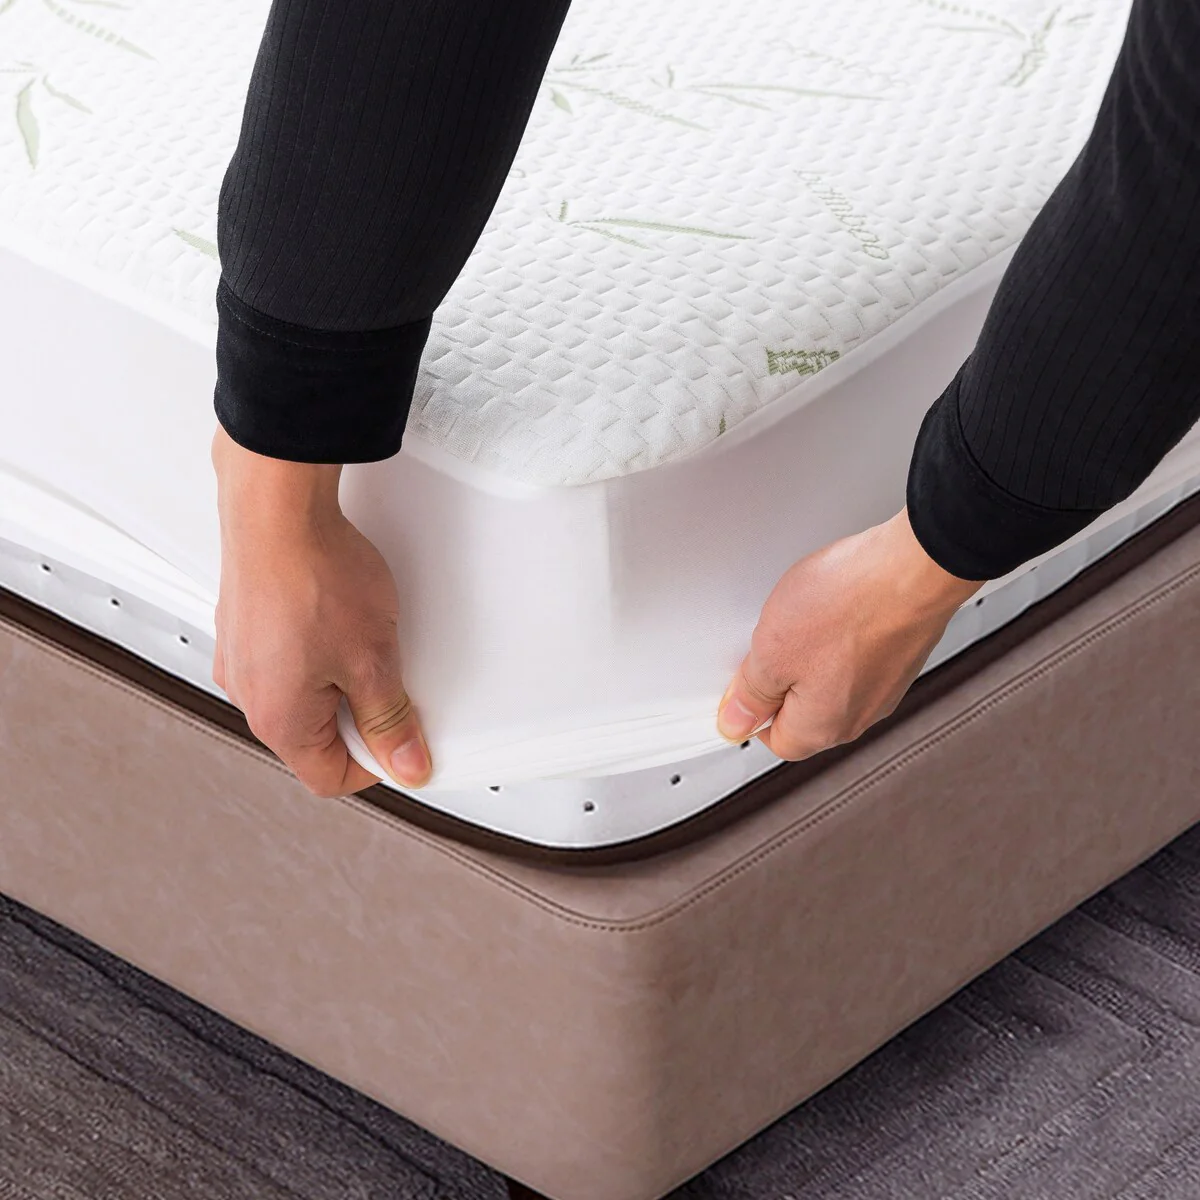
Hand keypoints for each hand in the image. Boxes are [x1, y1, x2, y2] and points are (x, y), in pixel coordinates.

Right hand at [211, 426, 431, 795]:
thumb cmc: (314, 577)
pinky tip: (333, 614)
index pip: (330, 776)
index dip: (377, 763)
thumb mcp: (374, 661)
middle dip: (359, 713)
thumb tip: (405, 763)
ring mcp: (239, 659)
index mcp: (278, 720)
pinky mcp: (242, 625)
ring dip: (338, 676)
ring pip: (302, 693)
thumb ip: (390, 720)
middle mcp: (248, 696)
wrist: (276, 508)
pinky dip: (315, 647)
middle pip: (315, 736)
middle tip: (388, 674)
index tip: (404, 737)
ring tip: (361, 635)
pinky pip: (285, 657)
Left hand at [717, 507, 984, 760]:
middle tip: (774, 639)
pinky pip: (855, 657)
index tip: (743, 678)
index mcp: (823, 727)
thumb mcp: (773, 651)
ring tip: (808, 617)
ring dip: (811, 653)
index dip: (753, 708)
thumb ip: (751, 694)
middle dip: (782, 677)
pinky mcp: (898, 656)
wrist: (913, 568)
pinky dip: (841, 635)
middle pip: (804, 711)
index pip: (775, 739)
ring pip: (829, 680)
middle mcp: (859, 716)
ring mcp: (884, 686)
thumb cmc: (851, 606)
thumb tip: (735, 722)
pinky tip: (837, 608)